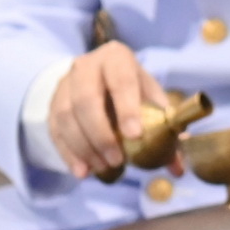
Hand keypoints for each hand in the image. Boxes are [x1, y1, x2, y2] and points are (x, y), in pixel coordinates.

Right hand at [47, 40, 171, 179]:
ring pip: (67, 116)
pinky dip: (68, 154)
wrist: (96, 76)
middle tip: (117, 160)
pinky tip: (82, 171)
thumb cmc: (130, 87)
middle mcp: (86, 67)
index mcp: (116, 58)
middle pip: (86, 99)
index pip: (121, 80)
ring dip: (85, 147)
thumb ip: (165, 127)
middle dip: (101, 134)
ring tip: (103, 168)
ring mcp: (65, 85)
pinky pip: (55, 130)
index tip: (135, 135)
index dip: (127, 108)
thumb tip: (177, 167)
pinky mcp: (52, 105)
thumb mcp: (149, 96)